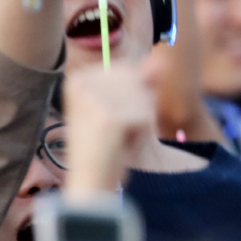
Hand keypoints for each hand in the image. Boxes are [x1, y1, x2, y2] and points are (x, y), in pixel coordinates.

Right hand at [62, 59, 158, 196]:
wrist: (91, 180)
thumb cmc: (108, 145)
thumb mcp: (125, 105)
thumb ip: (143, 80)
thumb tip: (161, 59)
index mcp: (79, 77)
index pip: (129, 69)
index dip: (133, 94)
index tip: (113, 116)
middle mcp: (81, 83)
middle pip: (138, 80)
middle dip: (139, 106)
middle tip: (119, 128)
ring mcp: (92, 99)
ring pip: (144, 97)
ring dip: (141, 119)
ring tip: (120, 136)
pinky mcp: (107, 117)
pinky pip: (145, 115)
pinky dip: (141, 132)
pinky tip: (122, 143)